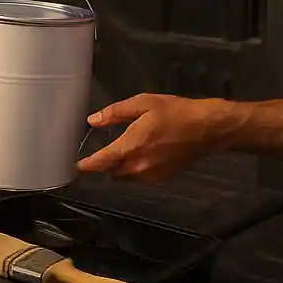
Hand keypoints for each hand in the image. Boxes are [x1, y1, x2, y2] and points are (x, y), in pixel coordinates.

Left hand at [76, 93, 230, 183]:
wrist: (206, 129)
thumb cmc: (174, 112)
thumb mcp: (143, 103)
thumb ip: (115, 113)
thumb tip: (92, 121)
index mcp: (131, 146)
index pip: (101, 161)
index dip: (86, 165)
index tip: (75, 165)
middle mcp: (138, 166)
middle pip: (112, 172)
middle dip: (106, 164)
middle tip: (107, 149)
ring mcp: (151, 176)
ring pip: (126, 177)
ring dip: (121, 168)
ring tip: (128, 149)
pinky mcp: (162, 179)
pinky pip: (140, 178)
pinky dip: (136, 170)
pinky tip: (145, 154)